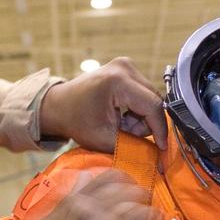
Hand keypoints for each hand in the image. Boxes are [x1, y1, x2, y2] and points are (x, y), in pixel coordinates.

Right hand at [15, 169, 173, 219]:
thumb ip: (69, 198)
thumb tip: (85, 177)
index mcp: (77, 202)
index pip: (110, 177)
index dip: (126, 180)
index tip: (131, 187)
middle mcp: (95, 212)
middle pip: (132, 193)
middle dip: (143, 197)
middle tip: (147, 205)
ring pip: (145, 213)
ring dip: (155, 217)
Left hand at [38, 57, 166, 152]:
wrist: (58, 105)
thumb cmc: (74, 120)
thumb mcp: (104, 139)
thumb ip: (133, 146)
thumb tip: (157, 155)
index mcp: (118, 80)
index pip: (152, 105)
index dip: (160, 129)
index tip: (162, 148)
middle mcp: (125, 67)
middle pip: (154, 101)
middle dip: (146, 124)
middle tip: (127, 136)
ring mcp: (126, 65)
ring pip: (151, 98)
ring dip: (141, 118)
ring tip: (120, 126)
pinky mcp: (126, 68)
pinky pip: (144, 93)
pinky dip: (136, 109)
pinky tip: (120, 116)